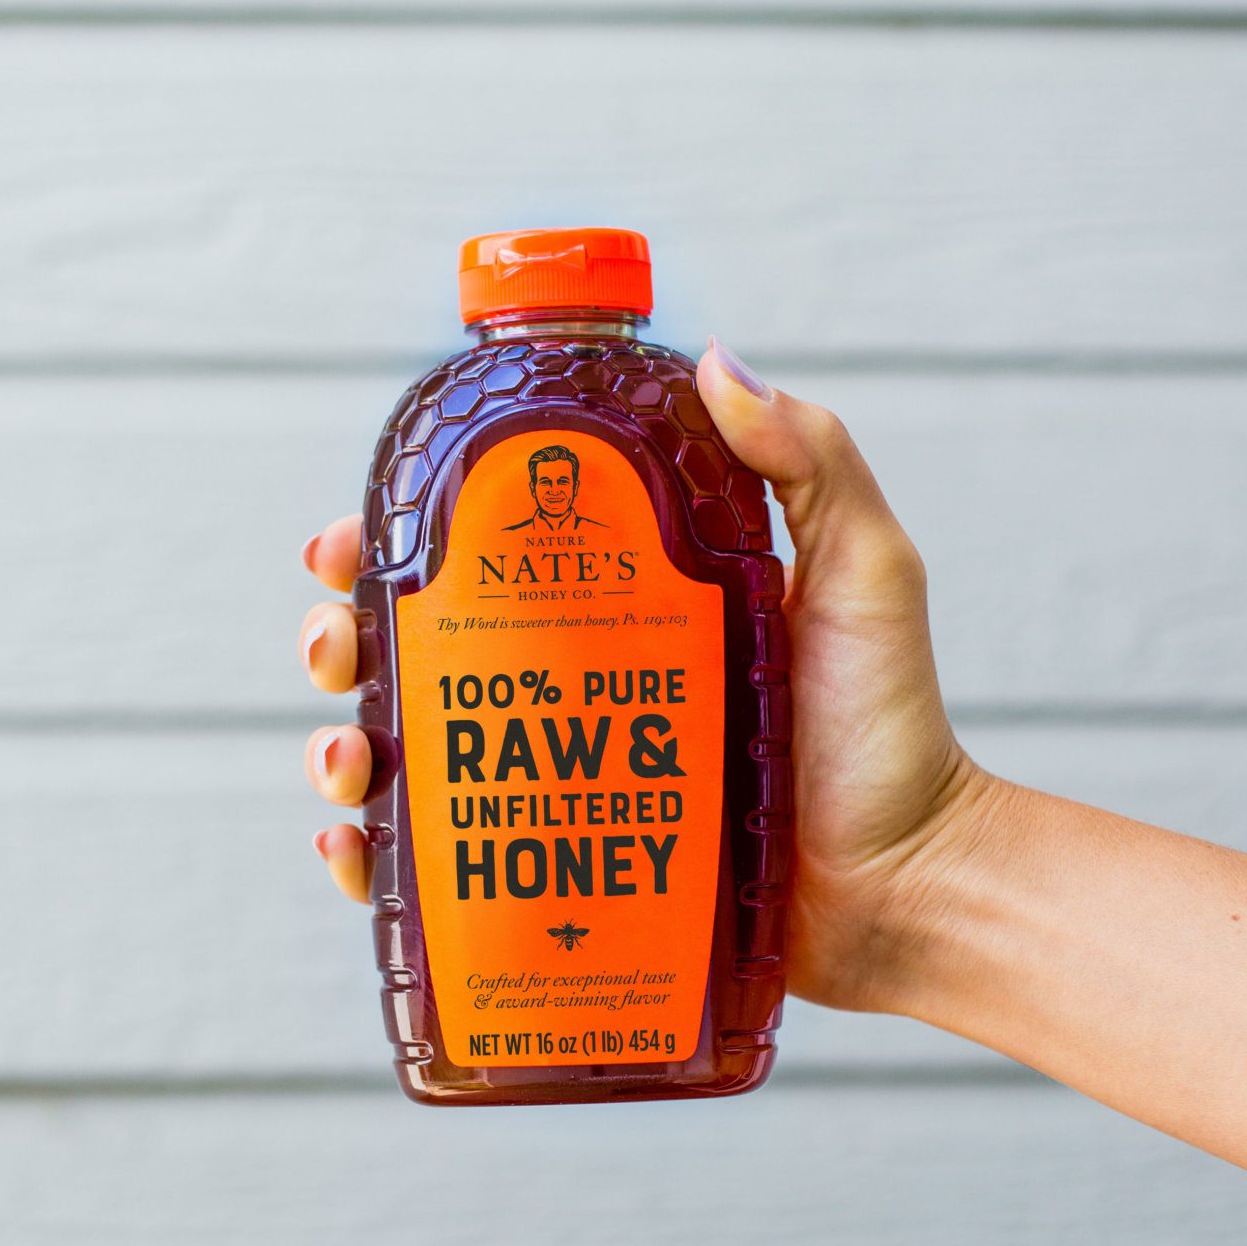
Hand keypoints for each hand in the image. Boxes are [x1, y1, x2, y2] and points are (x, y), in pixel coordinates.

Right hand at [297, 340, 991, 1013]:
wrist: (910, 884)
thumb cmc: (890, 731)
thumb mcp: (861, 573)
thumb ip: (810, 461)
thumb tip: (712, 360)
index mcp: (615, 609)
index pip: (480, 559)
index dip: (395, 540)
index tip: (355, 539)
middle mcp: (570, 694)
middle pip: (413, 653)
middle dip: (342, 638)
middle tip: (336, 644)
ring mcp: (556, 788)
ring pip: (407, 758)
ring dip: (341, 746)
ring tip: (350, 755)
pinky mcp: (557, 879)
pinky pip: (437, 874)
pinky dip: (371, 861)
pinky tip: (355, 847)